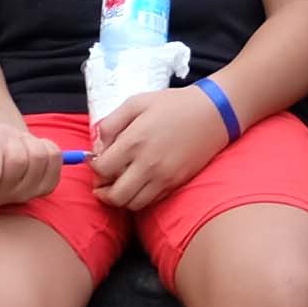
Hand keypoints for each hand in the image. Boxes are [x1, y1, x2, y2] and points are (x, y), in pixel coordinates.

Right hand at [0, 118, 61, 205]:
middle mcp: (4, 197)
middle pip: (18, 162)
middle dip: (11, 143)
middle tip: (4, 143)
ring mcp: (28, 194)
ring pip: (38, 157)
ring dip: (28, 142)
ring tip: (16, 145)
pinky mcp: (47, 186)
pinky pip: (55, 157)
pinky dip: (45, 144)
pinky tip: (31, 148)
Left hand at [83, 83, 231, 210]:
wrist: (213, 113)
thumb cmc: (173, 104)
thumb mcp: (136, 102)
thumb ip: (110, 123)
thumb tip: (98, 147)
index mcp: (134, 141)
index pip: (101, 169)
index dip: (94, 167)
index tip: (98, 159)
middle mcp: (147, 164)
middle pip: (114, 195)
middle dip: (103, 191)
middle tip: (104, 179)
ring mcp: (164, 177)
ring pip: (132, 204)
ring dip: (121, 198)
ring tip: (120, 183)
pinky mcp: (176, 183)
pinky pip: (150, 201)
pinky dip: (139, 197)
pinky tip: (139, 182)